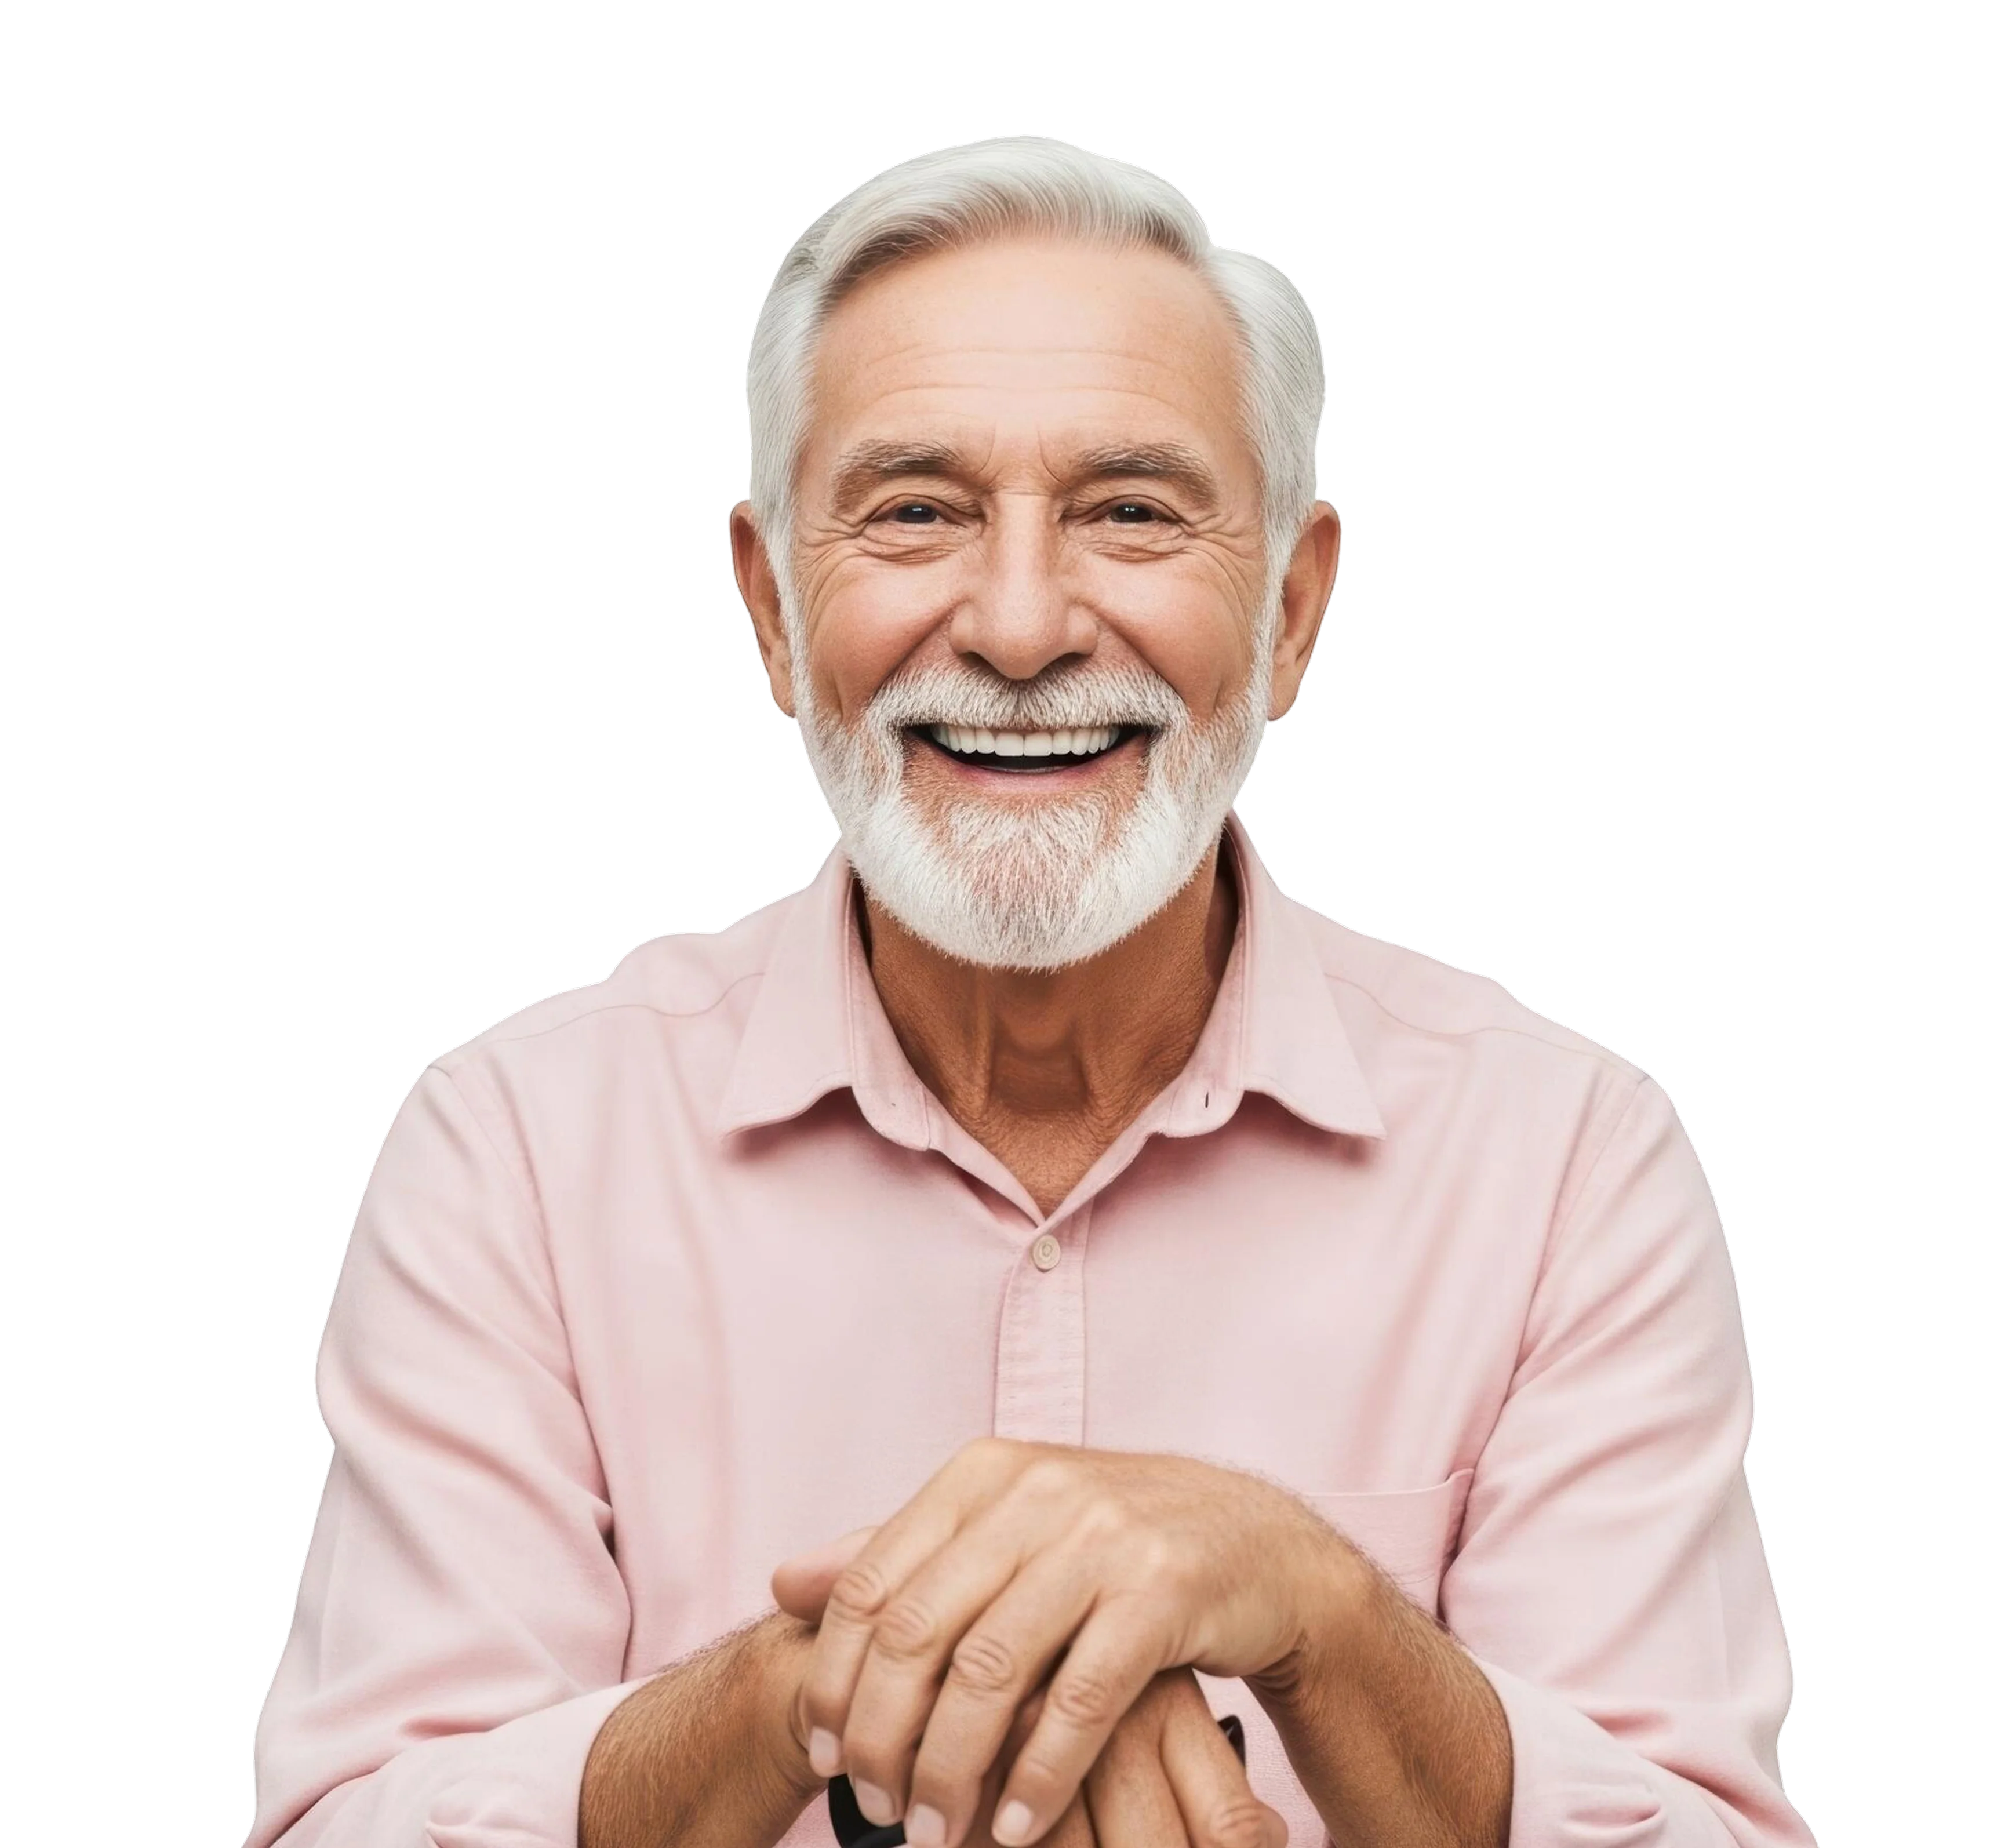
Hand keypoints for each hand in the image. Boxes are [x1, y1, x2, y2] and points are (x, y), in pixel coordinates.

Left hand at [784, 1542, 1283, 1847]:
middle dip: (883, 1736)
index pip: (871, 1584)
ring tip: (935, 1833)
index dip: (833, 1678)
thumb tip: (786, 1582)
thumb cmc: (1113, 1544)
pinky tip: (1014, 1825)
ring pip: (991, 1671)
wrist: (1258, 1543)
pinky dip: (1038, 1776)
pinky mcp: (1163, 1591)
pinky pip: (1080, 1700)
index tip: (822, 1753)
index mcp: (983, 1473)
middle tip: (874, 1808)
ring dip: (952, 1770)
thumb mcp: (1004, 1529)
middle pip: (919, 1632)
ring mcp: (1103, 1538)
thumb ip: (899, 1555)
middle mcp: (1037, 1493)